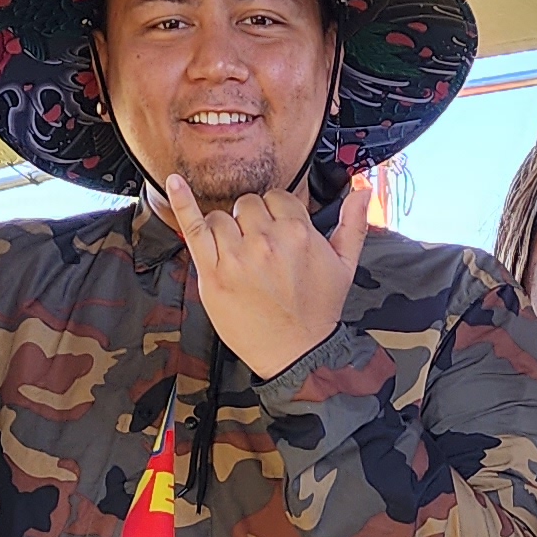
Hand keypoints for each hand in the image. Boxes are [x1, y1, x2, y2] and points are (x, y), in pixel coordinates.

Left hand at [161, 170, 365, 378]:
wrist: (296, 352)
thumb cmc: (318, 310)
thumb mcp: (345, 266)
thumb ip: (354, 224)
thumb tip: (363, 190)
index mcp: (298, 232)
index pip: (277, 198)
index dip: (276, 215)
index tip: (277, 235)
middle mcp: (266, 239)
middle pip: (248, 205)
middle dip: (252, 223)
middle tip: (259, 253)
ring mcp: (237, 255)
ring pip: (222, 216)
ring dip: (227, 231)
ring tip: (238, 258)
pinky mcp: (213, 272)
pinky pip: (194, 228)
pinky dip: (182, 203)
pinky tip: (173, 183)